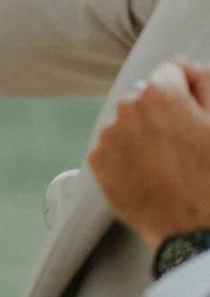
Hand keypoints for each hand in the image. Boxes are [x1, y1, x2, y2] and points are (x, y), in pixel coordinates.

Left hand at [87, 58, 209, 245]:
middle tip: (187, 143)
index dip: (189, 92)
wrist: (198, 232)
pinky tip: (153, 174)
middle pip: (146, 98)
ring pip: (128, 123)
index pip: (171, 73)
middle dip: (164, 112)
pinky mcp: (98, 165)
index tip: (198, 114)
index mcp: (160, 95)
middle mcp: (125, 111)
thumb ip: (205, 81)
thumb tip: (183, 64)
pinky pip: (114, 148)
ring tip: (171, 163)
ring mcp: (108, 139)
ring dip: (145, 133)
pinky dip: (130, 155)